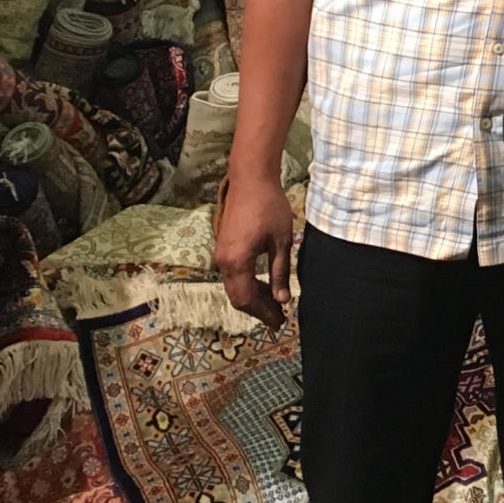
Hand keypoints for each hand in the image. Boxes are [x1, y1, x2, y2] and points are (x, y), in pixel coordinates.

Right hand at [213, 171, 294, 329]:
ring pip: (234, 287)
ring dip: (253, 297)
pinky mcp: (223, 247)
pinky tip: (264, 284)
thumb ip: (280, 272)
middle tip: (279, 317)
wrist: (250, 179)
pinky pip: (233, 275)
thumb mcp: (282, 241)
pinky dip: (248, 284)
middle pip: (238, 297)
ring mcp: (220, 254)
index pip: (247, 299)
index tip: (280, 322)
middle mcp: (223, 262)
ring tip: (275, 303)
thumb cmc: (270, 207)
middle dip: (258, 309)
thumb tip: (283, 300)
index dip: (263, 313)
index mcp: (237, 262)